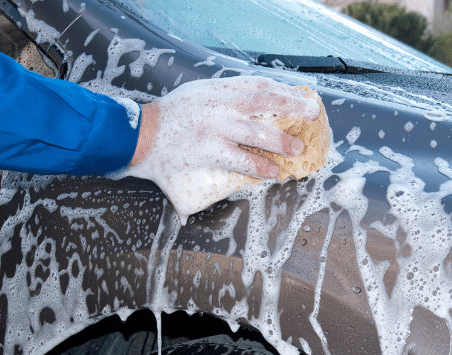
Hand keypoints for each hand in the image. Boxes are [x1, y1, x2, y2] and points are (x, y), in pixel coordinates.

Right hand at [129, 76, 320, 176]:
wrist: (139, 136)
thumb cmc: (170, 117)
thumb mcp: (198, 95)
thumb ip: (224, 98)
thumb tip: (256, 106)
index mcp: (218, 90)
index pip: (259, 85)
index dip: (284, 90)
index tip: (302, 96)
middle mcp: (219, 106)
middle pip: (264, 103)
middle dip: (292, 107)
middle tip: (312, 114)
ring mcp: (214, 129)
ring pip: (256, 133)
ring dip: (281, 142)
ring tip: (298, 149)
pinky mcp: (207, 152)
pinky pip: (239, 160)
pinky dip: (258, 166)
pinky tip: (273, 171)